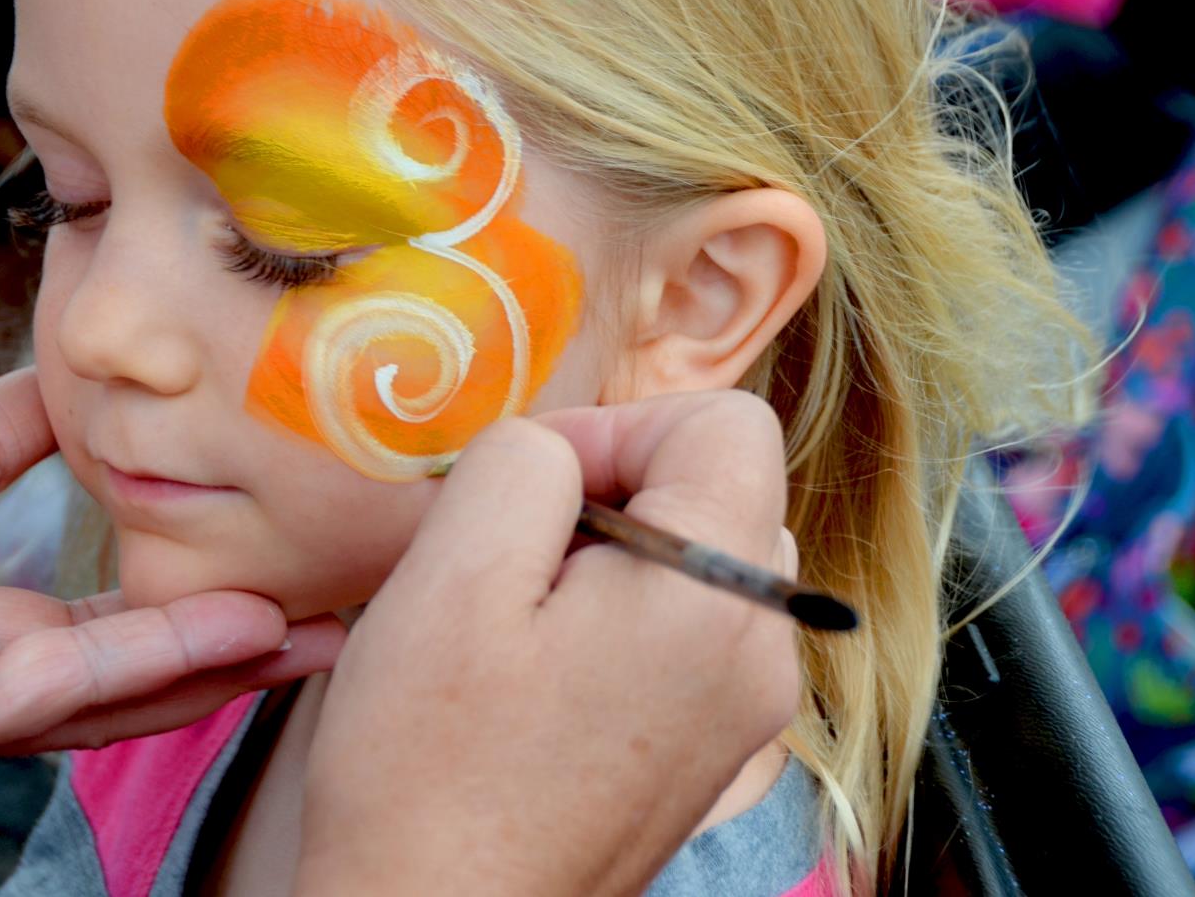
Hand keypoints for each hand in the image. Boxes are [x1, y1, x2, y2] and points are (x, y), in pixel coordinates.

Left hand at [0, 247, 342, 876]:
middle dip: (179, 559)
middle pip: (78, 582)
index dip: (45, 418)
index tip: (123, 379)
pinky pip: (97, 674)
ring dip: (218, 633)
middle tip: (268, 518)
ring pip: (117, 648)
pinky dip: (184, 653)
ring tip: (317, 610)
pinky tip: (266, 628)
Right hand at [298, 392, 798, 896]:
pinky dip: (623, 622)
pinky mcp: (714, 750)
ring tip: (526, 622)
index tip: (535, 493)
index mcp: (719, 594)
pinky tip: (544, 677)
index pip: (726, 421)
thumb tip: (560, 450)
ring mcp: (747, 710)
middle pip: (722, 487)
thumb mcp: (452, 572)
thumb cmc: (431, 772)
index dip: (618, 427)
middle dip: (618, 491)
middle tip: (518, 557)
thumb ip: (522, 460)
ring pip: (702, 557)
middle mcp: (763, 651)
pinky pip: (689, 632)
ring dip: (616, 558)